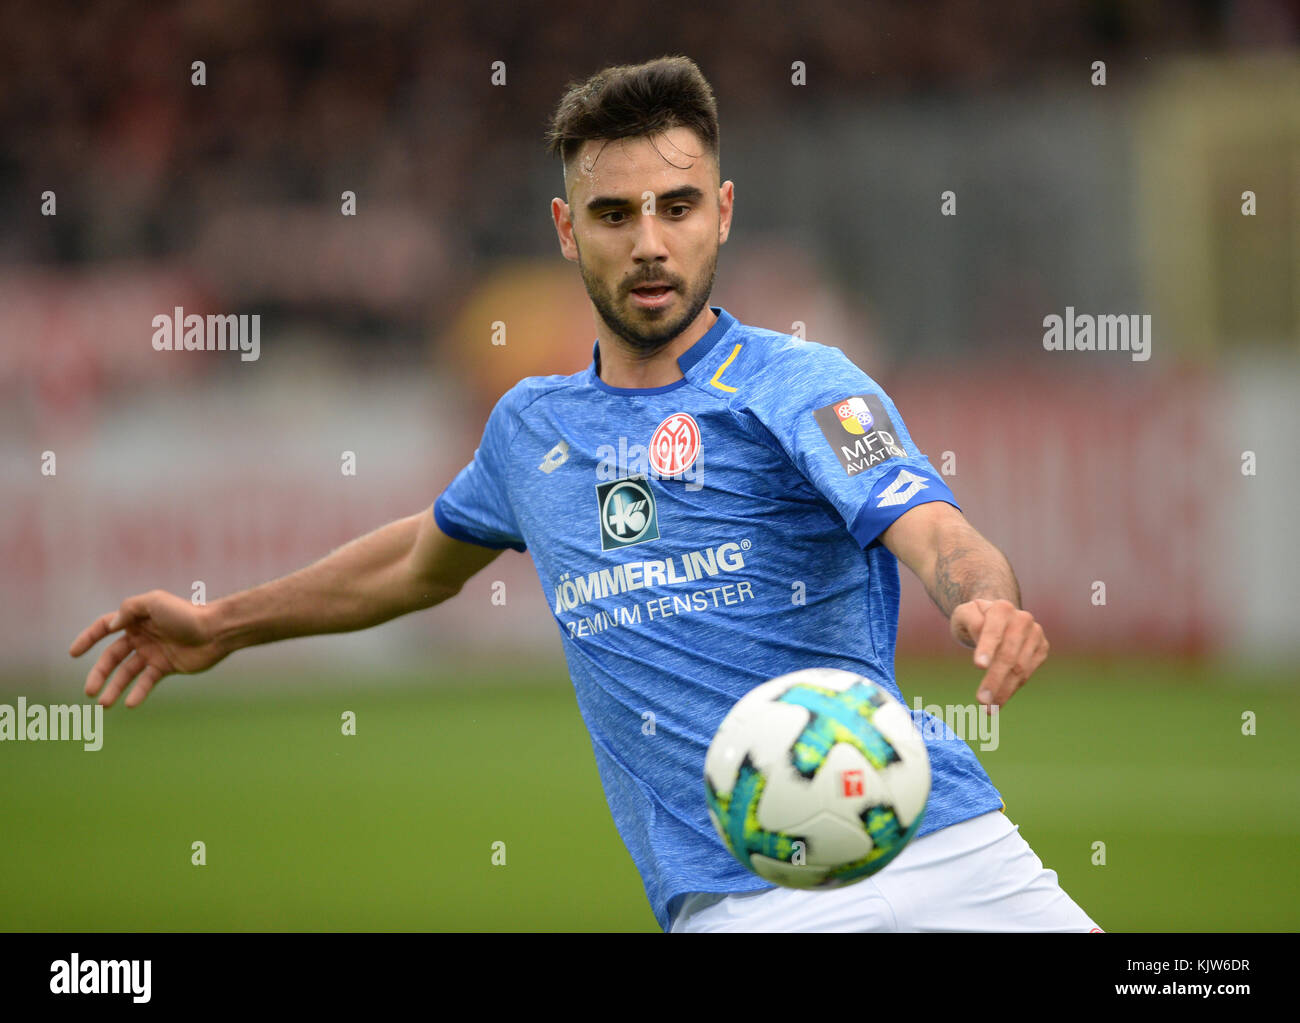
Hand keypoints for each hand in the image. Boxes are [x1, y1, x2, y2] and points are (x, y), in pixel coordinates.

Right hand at [69, 591, 226, 707]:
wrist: (216, 631)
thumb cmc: (186, 613)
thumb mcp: (154, 602)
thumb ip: (129, 610)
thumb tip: (111, 625)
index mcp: (136, 619)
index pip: (104, 628)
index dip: (88, 639)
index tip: (73, 653)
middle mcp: (142, 636)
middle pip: (112, 657)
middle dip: (99, 674)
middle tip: (89, 692)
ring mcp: (153, 652)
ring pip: (127, 673)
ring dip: (115, 688)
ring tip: (104, 704)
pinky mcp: (166, 666)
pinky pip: (146, 682)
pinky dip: (138, 693)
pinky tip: (130, 704)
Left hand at [949, 598, 1048, 708]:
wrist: (997, 616)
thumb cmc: (975, 618)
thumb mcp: (964, 614)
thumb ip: (970, 623)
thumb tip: (986, 649)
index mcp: (1001, 608)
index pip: (994, 630)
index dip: (987, 647)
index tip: (978, 665)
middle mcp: (1022, 619)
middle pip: (1008, 654)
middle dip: (994, 679)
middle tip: (981, 700)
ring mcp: (1035, 634)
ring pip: (1020, 669)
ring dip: (1004, 691)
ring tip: (988, 709)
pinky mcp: (1042, 649)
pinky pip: (1027, 674)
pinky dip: (1012, 689)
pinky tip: (999, 702)